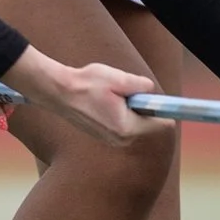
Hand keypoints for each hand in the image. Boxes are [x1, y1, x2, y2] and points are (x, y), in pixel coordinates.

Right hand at [4, 47, 149, 142]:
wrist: (58, 92)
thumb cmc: (86, 84)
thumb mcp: (119, 79)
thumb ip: (142, 86)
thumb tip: (151, 91)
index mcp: (127, 128)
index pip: (161, 125)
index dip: (161, 108)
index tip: (153, 97)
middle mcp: (121, 140)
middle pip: (149, 124)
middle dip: (143, 107)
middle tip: (126, 93)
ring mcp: (112, 140)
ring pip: (135, 123)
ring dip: (130, 109)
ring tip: (111, 97)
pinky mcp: (105, 136)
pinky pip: (123, 125)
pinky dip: (120, 113)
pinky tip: (104, 102)